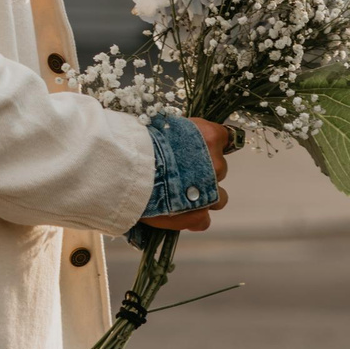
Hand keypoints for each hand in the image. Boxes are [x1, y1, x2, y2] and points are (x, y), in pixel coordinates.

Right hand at [148, 118, 233, 233]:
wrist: (124, 170)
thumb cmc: (138, 144)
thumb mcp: (161, 128)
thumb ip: (179, 137)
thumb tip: (179, 140)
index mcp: (208, 136)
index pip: (225, 138)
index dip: (211, 146)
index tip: (202, 149)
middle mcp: (215, 162)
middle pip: (219, 170)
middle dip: (203, 174)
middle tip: (178, 175)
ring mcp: (211, 191)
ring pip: (218, 198)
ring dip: (203, 198)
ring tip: (178, 198)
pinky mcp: (200, 215)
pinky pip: (203, 220)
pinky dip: (192, 218)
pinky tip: (175, 214)